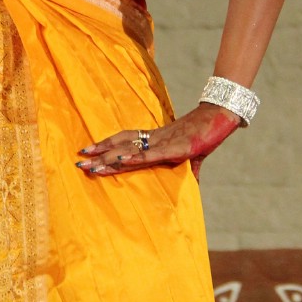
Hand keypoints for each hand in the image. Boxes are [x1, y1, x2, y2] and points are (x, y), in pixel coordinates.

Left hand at [77, 103, 242, 178]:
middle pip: (122, 145)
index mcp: (157, 140)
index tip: (88, 153)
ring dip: (110, 156)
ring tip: (91, 163)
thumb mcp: (195, 157)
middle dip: (100, 154)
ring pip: (132, 149)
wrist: (222, 116)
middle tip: (79, 162)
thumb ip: (190, 170)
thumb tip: (193, 185)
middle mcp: (156, 139)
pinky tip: (121, 159)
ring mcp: (165, 142)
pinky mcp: (178, 147)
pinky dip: (136, 157)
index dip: (106, 147)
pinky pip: (152, 153)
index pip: (126, 142)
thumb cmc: (207, 133)